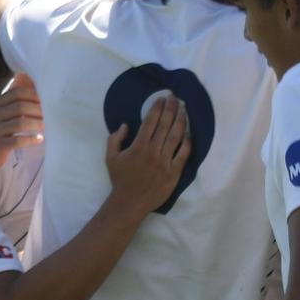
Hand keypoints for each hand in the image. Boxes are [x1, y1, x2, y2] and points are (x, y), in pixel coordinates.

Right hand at [0, 75, 43, 172]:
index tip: (46, 101)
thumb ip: (15, 105)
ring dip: (37, 124)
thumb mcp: (1, 114)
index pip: (17, 93)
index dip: (34, 96)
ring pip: (20, 123)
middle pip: (21, 107)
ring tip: (46, 126)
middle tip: (50, 115)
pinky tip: (39, 139)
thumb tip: (40, 97)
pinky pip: (18, 140)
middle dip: (38, 110)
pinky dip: (31, 139)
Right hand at [104, 96, 189, 216]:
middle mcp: (154, 151)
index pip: (151, 121)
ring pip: (176, 136)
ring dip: (181, 120)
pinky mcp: (174, 173)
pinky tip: (189, 133)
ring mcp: (165, 162)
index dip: (158, 108)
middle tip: (175, 97)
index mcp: (138, 146)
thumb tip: (125, 125)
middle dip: (172, 108)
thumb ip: (115, 139)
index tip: (162, 98)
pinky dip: (187, 142)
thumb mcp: (110, 158)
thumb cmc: (120, 179)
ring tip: (184, 109)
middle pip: (166, 125)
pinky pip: (184, 154)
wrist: (130, 202)